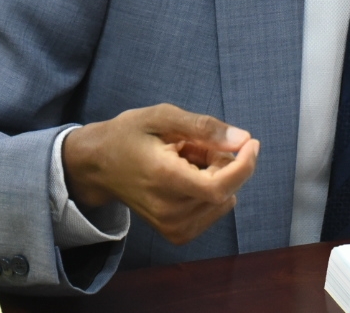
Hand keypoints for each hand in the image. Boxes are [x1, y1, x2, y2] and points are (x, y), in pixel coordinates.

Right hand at [62, 103, 259, 244]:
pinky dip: (210, 190)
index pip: (219, 188)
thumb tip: (243, 140)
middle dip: (223, 161)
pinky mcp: (175, 233)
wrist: (98, 165)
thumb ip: (204, 127)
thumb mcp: (163, 116)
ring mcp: (171, 226)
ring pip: (222, 199)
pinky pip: (213, 210)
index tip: (251, 143)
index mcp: (165, 179)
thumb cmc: (129, 135)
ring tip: (185, 159)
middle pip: (224, 190)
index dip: (244, 166)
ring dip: (215, 175)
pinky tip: (187, 176)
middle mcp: (169, 210)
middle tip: (194, 143)